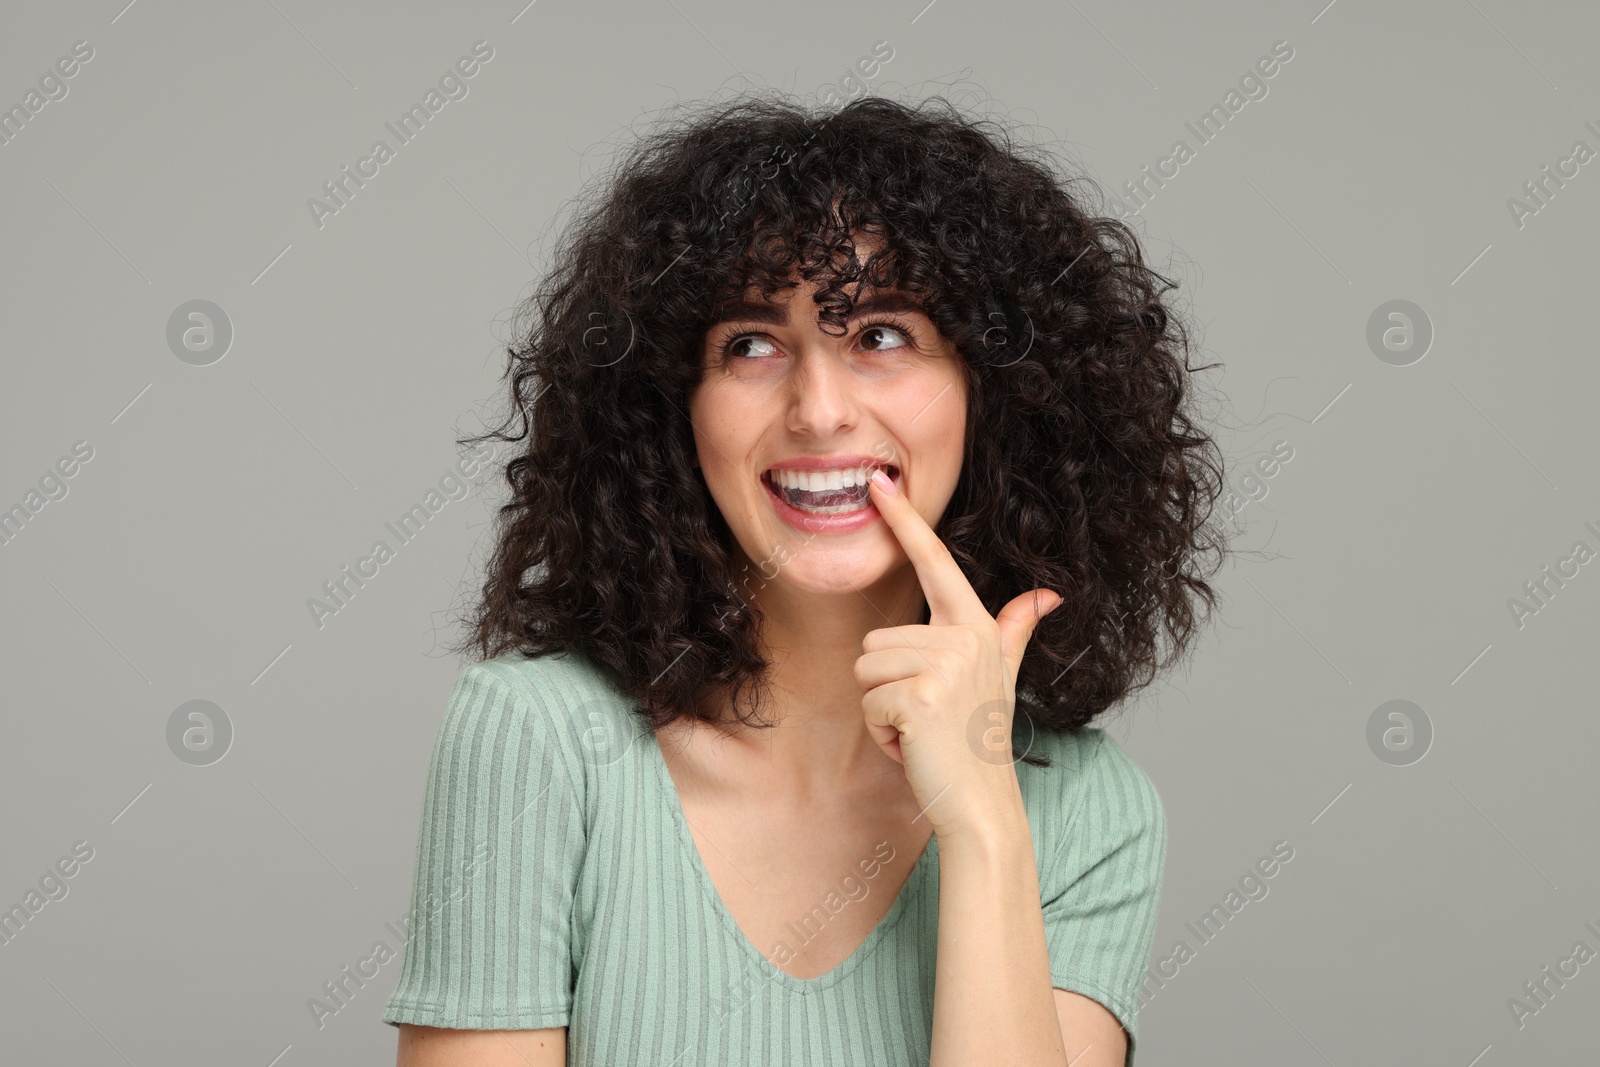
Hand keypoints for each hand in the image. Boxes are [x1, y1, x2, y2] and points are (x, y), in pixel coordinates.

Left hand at [854, 469, 1061, 840]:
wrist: (981, 802)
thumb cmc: (980, 739)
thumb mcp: (1000, 675)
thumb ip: (1016, 629)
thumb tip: (1048, 594)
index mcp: (975, 626)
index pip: (935, 562)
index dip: (905, 520)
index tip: (879, 482)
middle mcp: (963, 637)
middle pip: (875, 639)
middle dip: (886, 687)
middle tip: (927, 717)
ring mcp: (942, 666)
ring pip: (865, 670)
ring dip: (882, 710)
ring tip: (921, 730)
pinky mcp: (917, 696)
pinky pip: (868, 702)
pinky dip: (882, 733)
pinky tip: (914, 746)